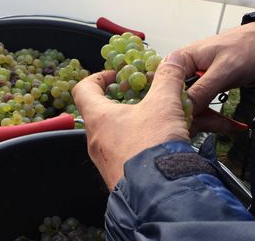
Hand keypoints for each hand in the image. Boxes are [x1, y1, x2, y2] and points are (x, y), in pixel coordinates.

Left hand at [72, 52, 189, 189]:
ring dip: (131, 123)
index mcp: (98, 118)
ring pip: (113, 135)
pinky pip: (123, 154)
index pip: (82, 89)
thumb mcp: (164, 104)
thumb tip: (172, 60)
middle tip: (141, 98)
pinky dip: (136, 144)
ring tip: (155, 120)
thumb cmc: (152, 146)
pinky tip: (157, 144)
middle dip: (121, 102)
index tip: (115, 76)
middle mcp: (95, 141)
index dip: (97, 77)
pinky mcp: (117, 177)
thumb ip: (167, 79)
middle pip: (100, 113)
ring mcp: (104, 162)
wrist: (159, 193)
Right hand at [178, 22, 254, 133]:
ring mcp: (192, 81)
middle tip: (210, 124)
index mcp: (179, 60)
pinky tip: (222, 122)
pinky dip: (209, 117)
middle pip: (174, 100)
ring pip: (187, 107)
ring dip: (202, 119)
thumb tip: (186, 109)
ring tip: (221, 124)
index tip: (188, 120)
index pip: (165, 89)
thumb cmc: (247, 48)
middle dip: (191, 116)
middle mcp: (181, 72)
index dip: (173, 106)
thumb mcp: (225, 69)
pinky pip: (198, 107)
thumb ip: (203, 89)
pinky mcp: (202, 89)